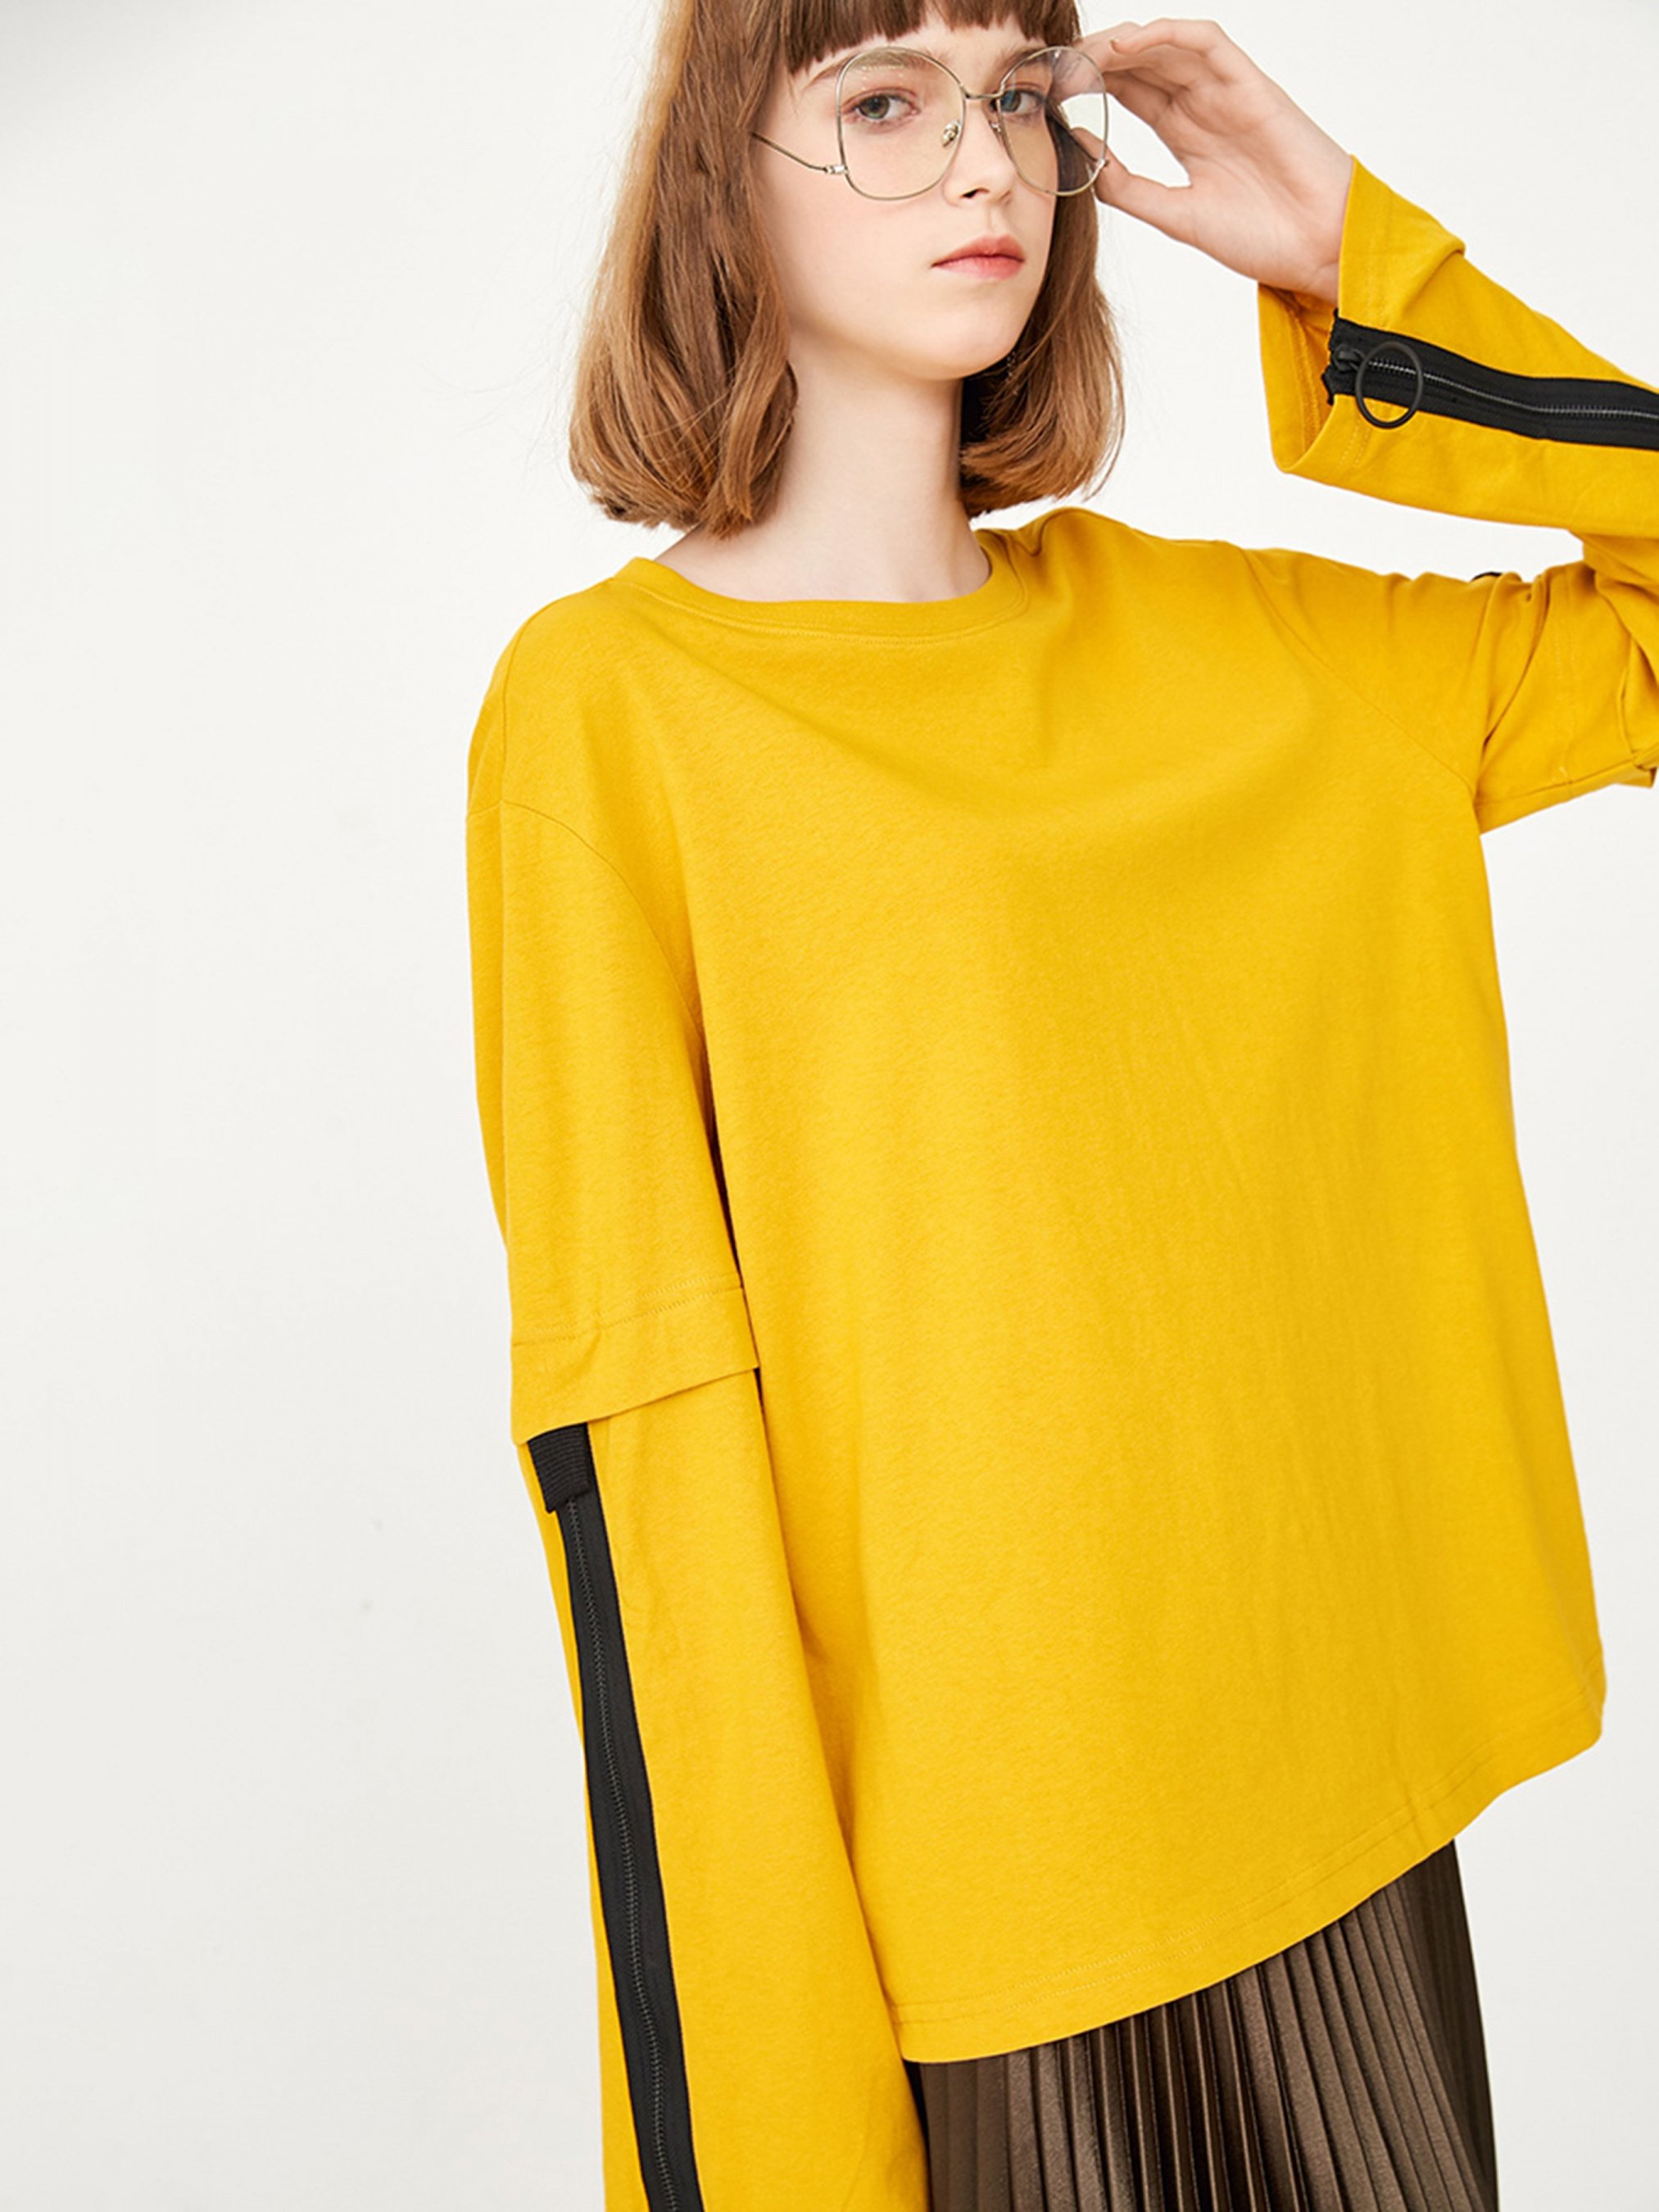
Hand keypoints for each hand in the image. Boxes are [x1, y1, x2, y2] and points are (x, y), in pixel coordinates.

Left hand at [1070, 18, 1353, 306]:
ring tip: (1082, 56)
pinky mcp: (1252, 86)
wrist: (1317, 251)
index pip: (1130, 91)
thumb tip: (1080, 154)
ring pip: (1167, 47)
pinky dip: (1167, 35)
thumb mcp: (1175, 214)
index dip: (1089, 84)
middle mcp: (1204, 105)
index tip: (1049, 93)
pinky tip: (1129, 45)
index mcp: (1187, 133)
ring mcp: (1228, 92)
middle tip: (1053, 67)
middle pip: (1142, 64)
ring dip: (1122, 45)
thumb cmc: (1260, 238)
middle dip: (1096, 60)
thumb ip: (1127, 186)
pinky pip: (1208, 43)